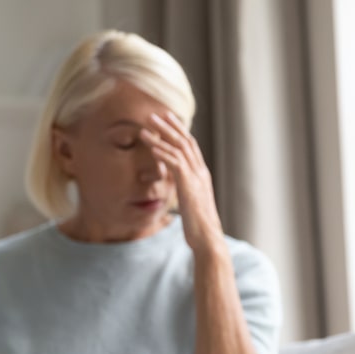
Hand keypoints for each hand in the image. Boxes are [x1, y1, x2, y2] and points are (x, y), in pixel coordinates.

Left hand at [139, 111, 223, 253]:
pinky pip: (174, 162)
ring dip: (162, 134)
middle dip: (170, 126)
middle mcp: (201, 173)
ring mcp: (196, 178)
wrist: (208, 239)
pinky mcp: (188, 185)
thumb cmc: (198, 226)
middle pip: (185, 141)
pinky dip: (162, 151)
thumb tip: (178, 188)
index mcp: (202, 175)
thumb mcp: (190, 204)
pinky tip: (150, 145)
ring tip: (147, 125)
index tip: (167, 120)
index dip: (179, 132)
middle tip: (155, 114)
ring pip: (179, 148)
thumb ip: (185, 191)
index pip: (191, 147)